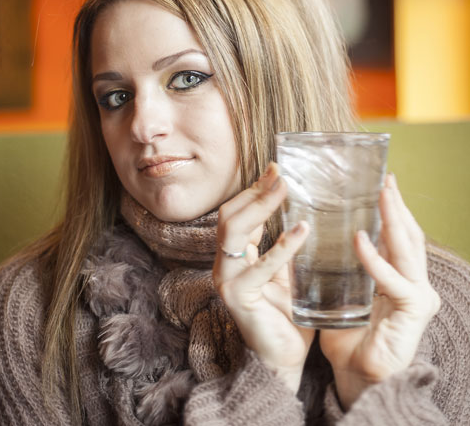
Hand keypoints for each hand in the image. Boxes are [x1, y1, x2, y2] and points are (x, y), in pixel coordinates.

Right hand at [213, 162, 314, 392]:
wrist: (282, 357)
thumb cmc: (287, 314)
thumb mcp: (286, 272)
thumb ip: (285, 247)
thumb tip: (302, 213)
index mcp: (236, 256)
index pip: (237, 213)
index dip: (255, 190)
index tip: (276, 169)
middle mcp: (225, 264)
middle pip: (230, 216)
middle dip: (255, 192)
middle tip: (280, 173)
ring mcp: (227, 280)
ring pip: (233, 232)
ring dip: (260, 207)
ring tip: (284, 189)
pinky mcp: (239, 297)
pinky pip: (260, 267)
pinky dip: (281, 247)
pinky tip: (302, 230)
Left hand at [319, 174, 440, 409]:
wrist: (356, 372)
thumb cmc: (348, 331)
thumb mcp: (345, 289)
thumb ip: (343, 265)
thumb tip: (320, 233)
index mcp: (398, 275)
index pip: (398, 235)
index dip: (392, 209)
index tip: (382, 182)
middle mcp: (413, 282)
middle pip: (408, 235)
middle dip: (398, 206)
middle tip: (387, 179)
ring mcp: (417, 296)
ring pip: (408, 249)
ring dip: (394, 219)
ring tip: (383, 194)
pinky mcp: (413, 312)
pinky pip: (393, 281)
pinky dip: (376, 259)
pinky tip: (359, 239)